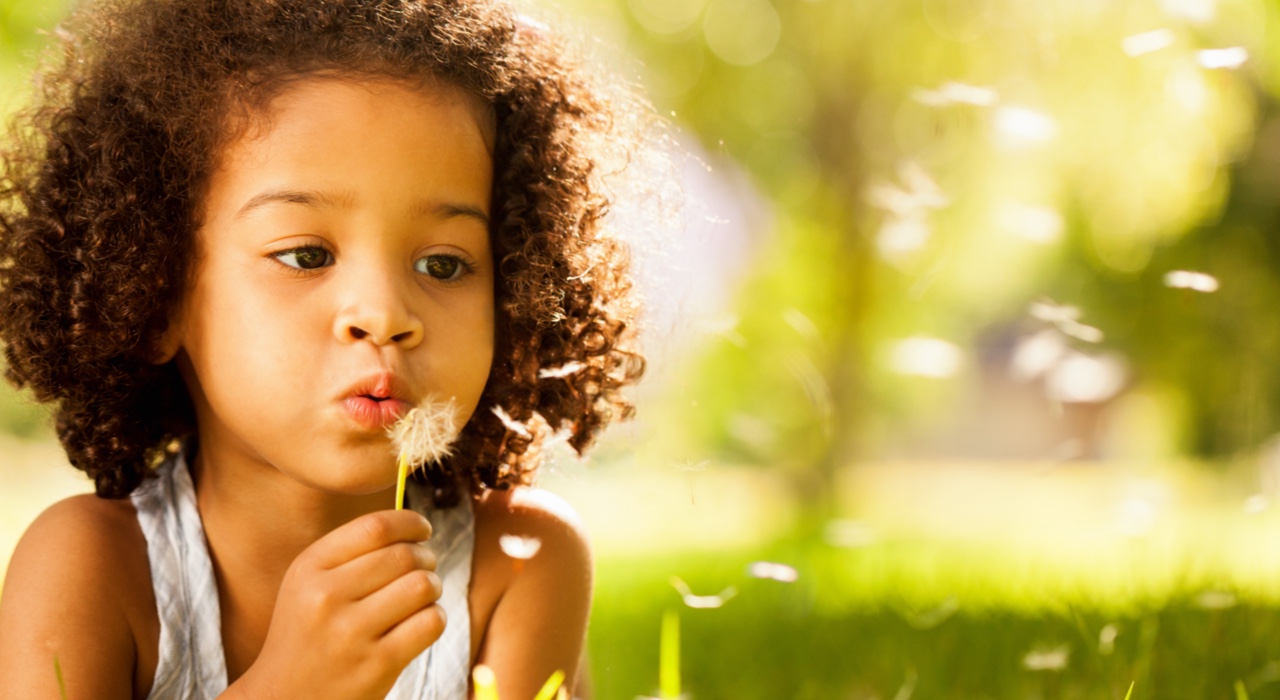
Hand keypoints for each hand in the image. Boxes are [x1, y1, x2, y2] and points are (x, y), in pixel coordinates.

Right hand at [229, 510, 444, 698]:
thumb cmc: (306, 635)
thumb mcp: (307, 585)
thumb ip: (350, 553)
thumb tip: (413, 525)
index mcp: (309, 569)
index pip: (375, 527)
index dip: (411, 522)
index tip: (423, 530)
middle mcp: (326, 597)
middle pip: (404, 555)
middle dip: (426, 558)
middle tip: (425, 568)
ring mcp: (352, 632)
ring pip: (422, 585)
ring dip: (432, 587)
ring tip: (422, 596)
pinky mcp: (378, 665)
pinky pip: (430, 622)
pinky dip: (435, 618)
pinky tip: (420, 623)